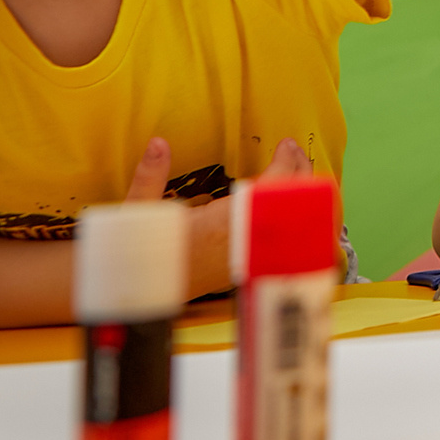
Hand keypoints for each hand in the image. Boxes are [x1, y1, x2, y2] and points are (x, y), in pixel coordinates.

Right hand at [124, 134, 310, 297]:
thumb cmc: (139, 257)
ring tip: (298, 173)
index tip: (287, 145)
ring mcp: (248, 260)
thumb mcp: (137, 215)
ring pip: (293, 227)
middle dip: (301, 176)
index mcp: (223, 227)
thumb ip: (149, 178)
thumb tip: (158, 143)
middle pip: (291, 207)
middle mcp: (243, 245)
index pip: (271, 190)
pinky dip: (294, 220)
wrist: (140, 295)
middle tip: (296, 153)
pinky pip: (284, 242)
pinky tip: (289, 205)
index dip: (285, 164)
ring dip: (302, 199)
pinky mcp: (246, 270)